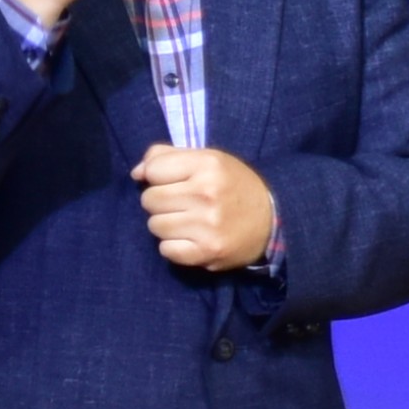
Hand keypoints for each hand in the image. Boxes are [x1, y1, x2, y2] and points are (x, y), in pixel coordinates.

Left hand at [137, 144, 278, 273]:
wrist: (272, 220)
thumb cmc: (233, 185)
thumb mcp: (208, 159)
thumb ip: (169, 157)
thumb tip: (136, 173)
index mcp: (207, 164)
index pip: (153, 170)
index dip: (158, 176)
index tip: (173, 181)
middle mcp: (206, 193)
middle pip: (150, 200)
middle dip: (159, 202)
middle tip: (180, 204)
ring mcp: (207, 225)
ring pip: (155, 225)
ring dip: (166, 225)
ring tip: (186, 222)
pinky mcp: (208, 251)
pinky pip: (166, 250)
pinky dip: (173, 247)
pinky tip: (190, 239)